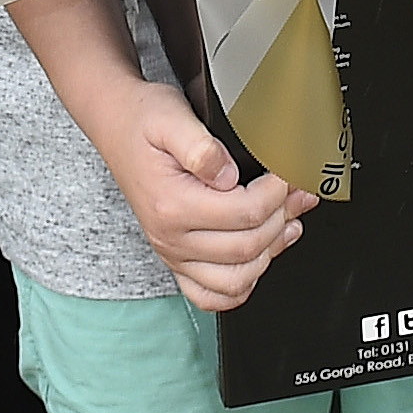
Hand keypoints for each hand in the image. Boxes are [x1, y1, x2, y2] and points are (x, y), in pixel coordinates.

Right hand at [99, 78, 309, 312]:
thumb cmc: (143, 120)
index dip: (277, 194)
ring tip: (288, 222)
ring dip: (271, 253)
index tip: (288, 173)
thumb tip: (229, 175)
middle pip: (246, 247)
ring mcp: (173, 253)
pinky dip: (241, 285)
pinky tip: (261, 256)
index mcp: (171, 205)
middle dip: (282, 218)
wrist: (116, 125)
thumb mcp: (170, 116)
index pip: (243, 213)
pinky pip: (211, 296)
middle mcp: (170, 237)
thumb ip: (201, 147)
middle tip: (296, 192)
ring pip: (236, 279)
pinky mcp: (177, 259)